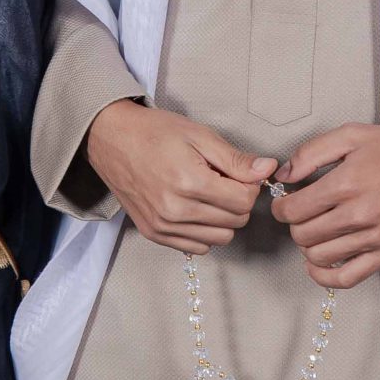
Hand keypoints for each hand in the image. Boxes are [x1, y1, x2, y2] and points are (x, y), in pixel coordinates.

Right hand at [83, 99, 274, 253]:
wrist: (111, 139)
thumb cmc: (154, 132)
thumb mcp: (199, 135)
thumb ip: (235, 159)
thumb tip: (267, 170)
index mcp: (189, 182)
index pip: (244, 202)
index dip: (249, 186)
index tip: (239, 174)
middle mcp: (176, 210)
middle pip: (236, 222)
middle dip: (237, 201)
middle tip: (221, 180)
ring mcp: (163, 226)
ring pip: (220, 238)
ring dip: (223, 218)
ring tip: (207, 194)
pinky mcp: (155, 234)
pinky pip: (198, 247)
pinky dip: (204, 231)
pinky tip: (195, 208)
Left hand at [268, 122, 379, 287]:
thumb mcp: (352, 135)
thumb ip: (312, 152)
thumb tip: (284, 174)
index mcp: (345, 184)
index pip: (293, 210)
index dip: (281, 207)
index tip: (285, 203)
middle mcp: (357, 215)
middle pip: (303, 234)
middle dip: (295, 224)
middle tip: (303, 214)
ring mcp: (373, 238)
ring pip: (319, 256)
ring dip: (308, 246)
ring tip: (314, 232)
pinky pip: (347, 278)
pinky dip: (325, 276)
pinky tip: (317, 265)